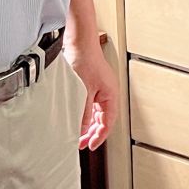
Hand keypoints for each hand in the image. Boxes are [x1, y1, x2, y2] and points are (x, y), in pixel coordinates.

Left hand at [65, 32, 115, 150]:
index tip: (91, 145)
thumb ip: (83, 112)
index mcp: (111, 95)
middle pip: (103, 119)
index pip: (108, 122)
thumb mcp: (83, 92)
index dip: (100, 136)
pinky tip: (78, 118)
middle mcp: (108, 93)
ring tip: (79, 134)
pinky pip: (91, 105)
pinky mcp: (92, 84)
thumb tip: (82, 128)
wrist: (79, 43)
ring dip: (89, 124)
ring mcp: (100, 88)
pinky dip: (85, 114)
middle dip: (93, 133)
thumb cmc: (85, 60)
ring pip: (97, 113)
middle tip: (82, 143)